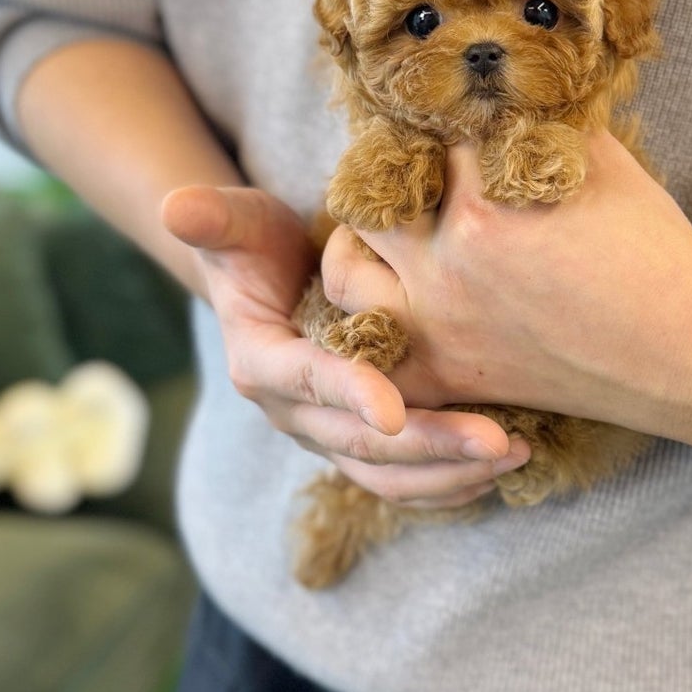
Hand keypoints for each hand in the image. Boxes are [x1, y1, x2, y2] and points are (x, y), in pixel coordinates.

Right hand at [159, 184, 530, 505]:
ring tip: (514, 456)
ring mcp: (326, 434)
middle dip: (429, 446)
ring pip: (386, 476)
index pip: (306, 382)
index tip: (393, 410)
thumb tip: (176, 207)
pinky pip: (401, 484)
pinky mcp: (356, 445)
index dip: (348, 395)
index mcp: (260, 363)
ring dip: (449, 474)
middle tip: (496, 441)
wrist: (266, 283)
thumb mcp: (235, 222)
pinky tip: (499, 469)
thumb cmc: (256, 243)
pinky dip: (446, 484)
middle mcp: (291, 411)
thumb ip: (212, 217)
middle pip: (359, 444)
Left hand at [320, 131, 691, 453]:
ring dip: (356, 243)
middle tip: (402, 164)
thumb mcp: (600, 160)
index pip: (425, 131)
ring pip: (344, 270)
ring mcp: (438, 324)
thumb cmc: (656, 252)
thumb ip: (536, 119)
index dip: (433, 115)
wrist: (688, 354)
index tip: (438, 108)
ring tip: (378, 231)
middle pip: (368, 193)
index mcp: (484, 199)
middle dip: (384, 171)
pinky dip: (362, 331)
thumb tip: (499, 82)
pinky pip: (369, 353)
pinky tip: (380, 305)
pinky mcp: (447, 375)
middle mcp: (447, 261)